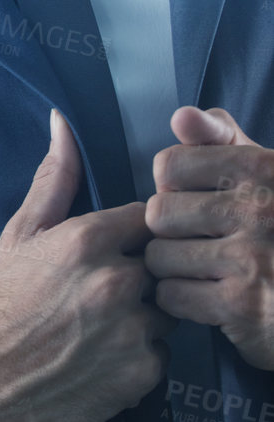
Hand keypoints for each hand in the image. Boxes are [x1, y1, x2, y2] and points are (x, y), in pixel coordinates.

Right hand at [0, 110, 172, 421]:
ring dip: (144, 314)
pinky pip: (161, 352)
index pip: (148, 217)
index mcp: (88, 240)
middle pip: (160, 262)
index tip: (116, 246)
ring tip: (102, 325)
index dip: (135, 232)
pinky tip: (104, 356)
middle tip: (102, 292)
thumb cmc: (0, 304)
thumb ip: (53, 180)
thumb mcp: (19, 235)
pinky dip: (139, 354)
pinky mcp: (144, 373)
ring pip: (166, 308)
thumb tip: (63, 123)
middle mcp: (118, 281)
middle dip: (139, 273)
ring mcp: (134, 329)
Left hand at [145, 106, 273, 370]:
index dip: (174, 189)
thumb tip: (182, 116)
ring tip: (205, 271)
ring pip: (159, 257)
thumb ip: (220, 139)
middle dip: (170, 233)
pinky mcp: (242, 304)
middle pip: (158, 214)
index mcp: (260, 168)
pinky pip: (170, 295)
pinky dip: (182, 302)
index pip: (169, 166)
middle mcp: (259, 208)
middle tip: (201, 244)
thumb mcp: (263, 174)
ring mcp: (251, 257)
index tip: (197, 203)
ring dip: (173, 270)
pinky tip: (209, 299)